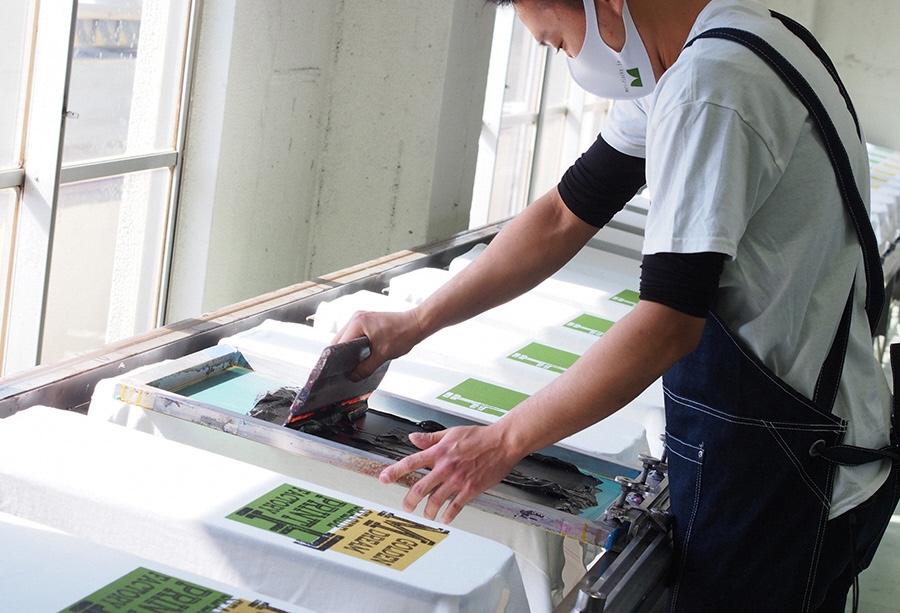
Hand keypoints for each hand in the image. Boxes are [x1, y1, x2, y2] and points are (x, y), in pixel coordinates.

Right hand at [333, 309, 423, 379]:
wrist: (416, 325)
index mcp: (358, 323)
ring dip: (349, 349)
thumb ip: (365, 368)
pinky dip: (355, 344)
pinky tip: (361, 354)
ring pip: (347, 337)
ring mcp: (361, 318)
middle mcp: (357, 317)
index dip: (337, 358)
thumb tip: (354, 376)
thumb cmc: (403, 334)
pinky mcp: (367, 321)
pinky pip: (355, 334)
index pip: (339, 344)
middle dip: (342, 355)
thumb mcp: (382, 356)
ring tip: (353, 362)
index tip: (336, 369)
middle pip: (340, 340)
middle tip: (345, 368)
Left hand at [379, 424, 521, 523]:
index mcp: (439, 452)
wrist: (502, 443)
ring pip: (436, 500)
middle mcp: (445, 467)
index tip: (384, 478)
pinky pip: (456, 506)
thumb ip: (430, 438)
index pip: (411, 462)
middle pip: (420, 487)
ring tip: (426, 515)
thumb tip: (413, 438)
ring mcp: (458, 479)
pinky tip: (445, 518)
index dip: (395, 471)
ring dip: (428, 511)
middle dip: (409, 500)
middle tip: (406, 506)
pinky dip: (449, 515)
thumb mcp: (451, 433)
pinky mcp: (471, 489)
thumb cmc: (479, 436)